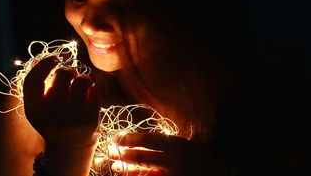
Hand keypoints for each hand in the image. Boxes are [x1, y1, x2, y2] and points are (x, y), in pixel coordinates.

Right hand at [23, 56, 100, 148]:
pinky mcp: (90, 121)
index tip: (53, 58)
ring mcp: (72, 120)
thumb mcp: (39, 105)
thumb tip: (44, 56)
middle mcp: (51, 116)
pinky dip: (92, 88)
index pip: (32, 81)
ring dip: (82, 77)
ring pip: (81, 80)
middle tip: (70, 76)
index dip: (43, 64)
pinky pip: (94, 91)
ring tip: (80, 84)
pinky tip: (88, 94)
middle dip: (68, 70)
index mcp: (33, 111)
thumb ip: (38, 83)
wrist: (70, 144)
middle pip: (62, 75)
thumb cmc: (53, 116)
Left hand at [111, 132, 232, 175]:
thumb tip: (137, 142)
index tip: (116, 138)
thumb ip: (165, 144)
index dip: (128, 139)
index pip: (147, 140)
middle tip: (110, 152)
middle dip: (122, 155)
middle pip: (141, 157)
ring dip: (126, 171)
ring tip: (115, 167)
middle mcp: (174, 162)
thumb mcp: (185, 147)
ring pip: (142, 174)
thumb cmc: (200, 161)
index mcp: (178, 146)